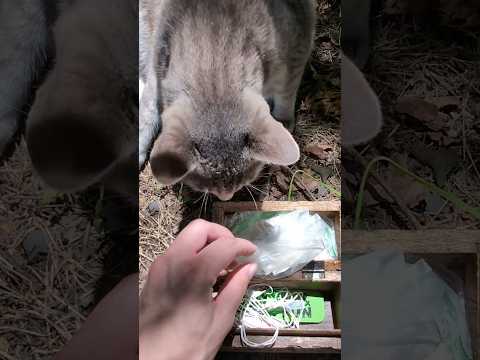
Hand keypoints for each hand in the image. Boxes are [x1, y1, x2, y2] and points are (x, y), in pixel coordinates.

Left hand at [139, 219, 256, 359]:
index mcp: (193, 270)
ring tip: (223, 265)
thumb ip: (236, 288)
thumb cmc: (187, 346)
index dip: (242, 246)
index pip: (224, 244)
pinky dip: (194, 252)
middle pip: (200, 229)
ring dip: (207, 243)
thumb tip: (249, 267)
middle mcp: (173, 259)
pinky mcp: (153, 273)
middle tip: (235, 254)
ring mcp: (160, 265)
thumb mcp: (220, 319)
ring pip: (186, 237)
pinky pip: (177, 250)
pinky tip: (206, 273)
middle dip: (222, 236)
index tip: (253, 253)